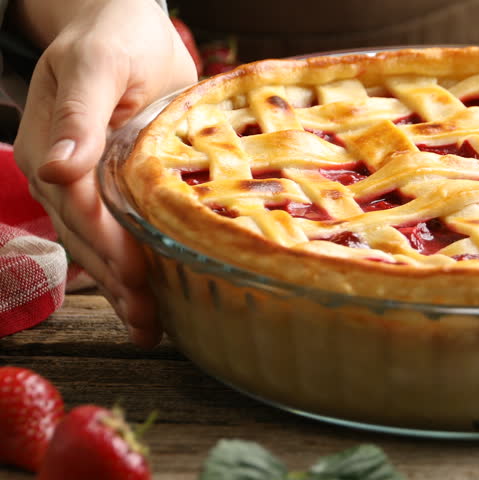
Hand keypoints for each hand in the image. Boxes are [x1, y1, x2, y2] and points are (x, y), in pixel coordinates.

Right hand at [13, 0, 197, 346]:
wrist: (122, 25)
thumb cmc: (113, 37)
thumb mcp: (97, 64)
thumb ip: (78, 114)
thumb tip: (56, 167)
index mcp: (55, 146)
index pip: (79, 207)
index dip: (106, 246)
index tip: (134, 279)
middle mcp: (64, 173)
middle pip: (87, 237)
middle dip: (117, 283)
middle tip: (151, 323)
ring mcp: (84, 183)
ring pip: (98, 245)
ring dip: (122, 289)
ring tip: (152, 329)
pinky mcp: (110, 186)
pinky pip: (114, 233)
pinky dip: (131, 268)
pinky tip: (152, 299)